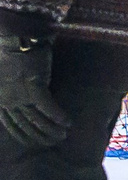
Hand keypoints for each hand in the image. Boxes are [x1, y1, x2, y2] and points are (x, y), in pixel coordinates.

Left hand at [0, 35, 68, 149]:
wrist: (13, 36)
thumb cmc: (6, 51)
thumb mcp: (1, 74)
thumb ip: (7, 88)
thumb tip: (18, 99)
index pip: (11, 124)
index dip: (24, 136)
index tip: (35, 143)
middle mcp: (8, 100)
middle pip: (26, 125)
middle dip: (40, 136)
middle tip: (55, 142)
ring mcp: (20, 95)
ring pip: (38, 119)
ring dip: (52, 129)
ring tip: (64, 134)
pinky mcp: (34, 87)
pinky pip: (48, 107)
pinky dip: (58, 117)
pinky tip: (68, 122)